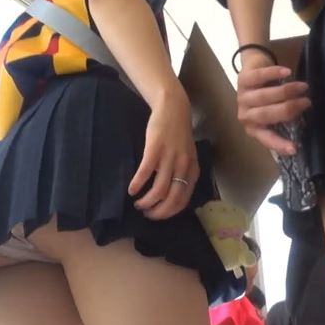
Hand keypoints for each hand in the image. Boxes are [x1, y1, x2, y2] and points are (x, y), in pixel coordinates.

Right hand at [128, 83, 198, 219]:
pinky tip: (131, 190)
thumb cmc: (178, 134)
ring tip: (138, 204)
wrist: (173, 108)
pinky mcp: (155, 149)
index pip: (183, 201)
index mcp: (192, 171)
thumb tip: (172, 195)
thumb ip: (183, 173)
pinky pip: (146, 172)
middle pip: (171, 199)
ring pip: (160, 190)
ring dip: (147, 201)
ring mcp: (170, 158)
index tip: (157, 215)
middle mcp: (183, 167)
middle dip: (158, 211)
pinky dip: (138, 184)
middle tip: (146, 214)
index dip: (169, 212)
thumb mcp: (187, 156)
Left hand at [236, 60, 310, 153]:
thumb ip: (283, 117)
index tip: (294, 148)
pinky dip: (274, 74)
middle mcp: (246, 115)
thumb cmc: (267, 98)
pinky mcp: (242, 79)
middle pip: (266, 115)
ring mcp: (242, 97)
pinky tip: (288, 72)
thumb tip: (301, 117)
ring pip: (264, 96)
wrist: (253, 71)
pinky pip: (260, 76)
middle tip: (306, 102)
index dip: (280, 144)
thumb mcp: (274, 111)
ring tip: (303, 87)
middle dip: (288, 109)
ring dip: (286, 91)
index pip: (267, 138)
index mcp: (254, 129)